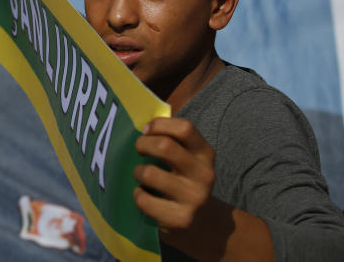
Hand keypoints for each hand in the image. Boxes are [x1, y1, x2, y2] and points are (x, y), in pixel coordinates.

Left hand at [133, 117, 215, 232]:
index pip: (185, 128)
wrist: (200, 221)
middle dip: (142, 145)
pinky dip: (138, 195)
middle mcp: (205, 174)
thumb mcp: (185, 156)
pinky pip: (145, 200)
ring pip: (150, 173)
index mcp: (205, 153)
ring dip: (138, 172)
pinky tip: (144, 195)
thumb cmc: (182, 178)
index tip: (146, 131)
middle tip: (139, 150)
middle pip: (165, 146)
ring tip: (141, 175)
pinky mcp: (182, 219)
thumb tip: (140, 122)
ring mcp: (195, 198)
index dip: (159, 125)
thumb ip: (170, 138)